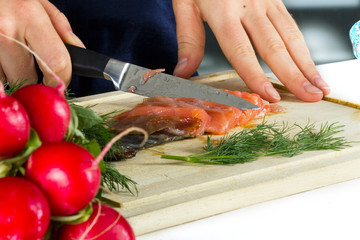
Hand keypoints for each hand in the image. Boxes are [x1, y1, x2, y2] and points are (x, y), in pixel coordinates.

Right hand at [0, 0, 83, 86]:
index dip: (62, 79)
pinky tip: (3, 55)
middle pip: (29, 79)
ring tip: (13, 53)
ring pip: (9, 80)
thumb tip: (79, 51)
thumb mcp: (38, 0)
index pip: (57, 62)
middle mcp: (6, 30)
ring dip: (14, 74)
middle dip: (35, 78)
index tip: (61, 82)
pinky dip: (1, 71)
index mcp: (30, 16)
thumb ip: (60, 26)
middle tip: (33, 63)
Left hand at [172, 0, 329, 102]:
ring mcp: (266, 1)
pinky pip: (291, 25)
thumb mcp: (185, 4)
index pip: (241, 51)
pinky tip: (309, 63)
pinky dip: (303, 47)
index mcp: (223, 11)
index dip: (256, 75)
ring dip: (306, 63)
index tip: (270, 96)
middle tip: (310, 97)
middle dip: (294, 75)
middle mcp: (248, 6)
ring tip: (318, 85)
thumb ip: (188, 39)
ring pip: (290, 36)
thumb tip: (184, 73)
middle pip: (274, 46)